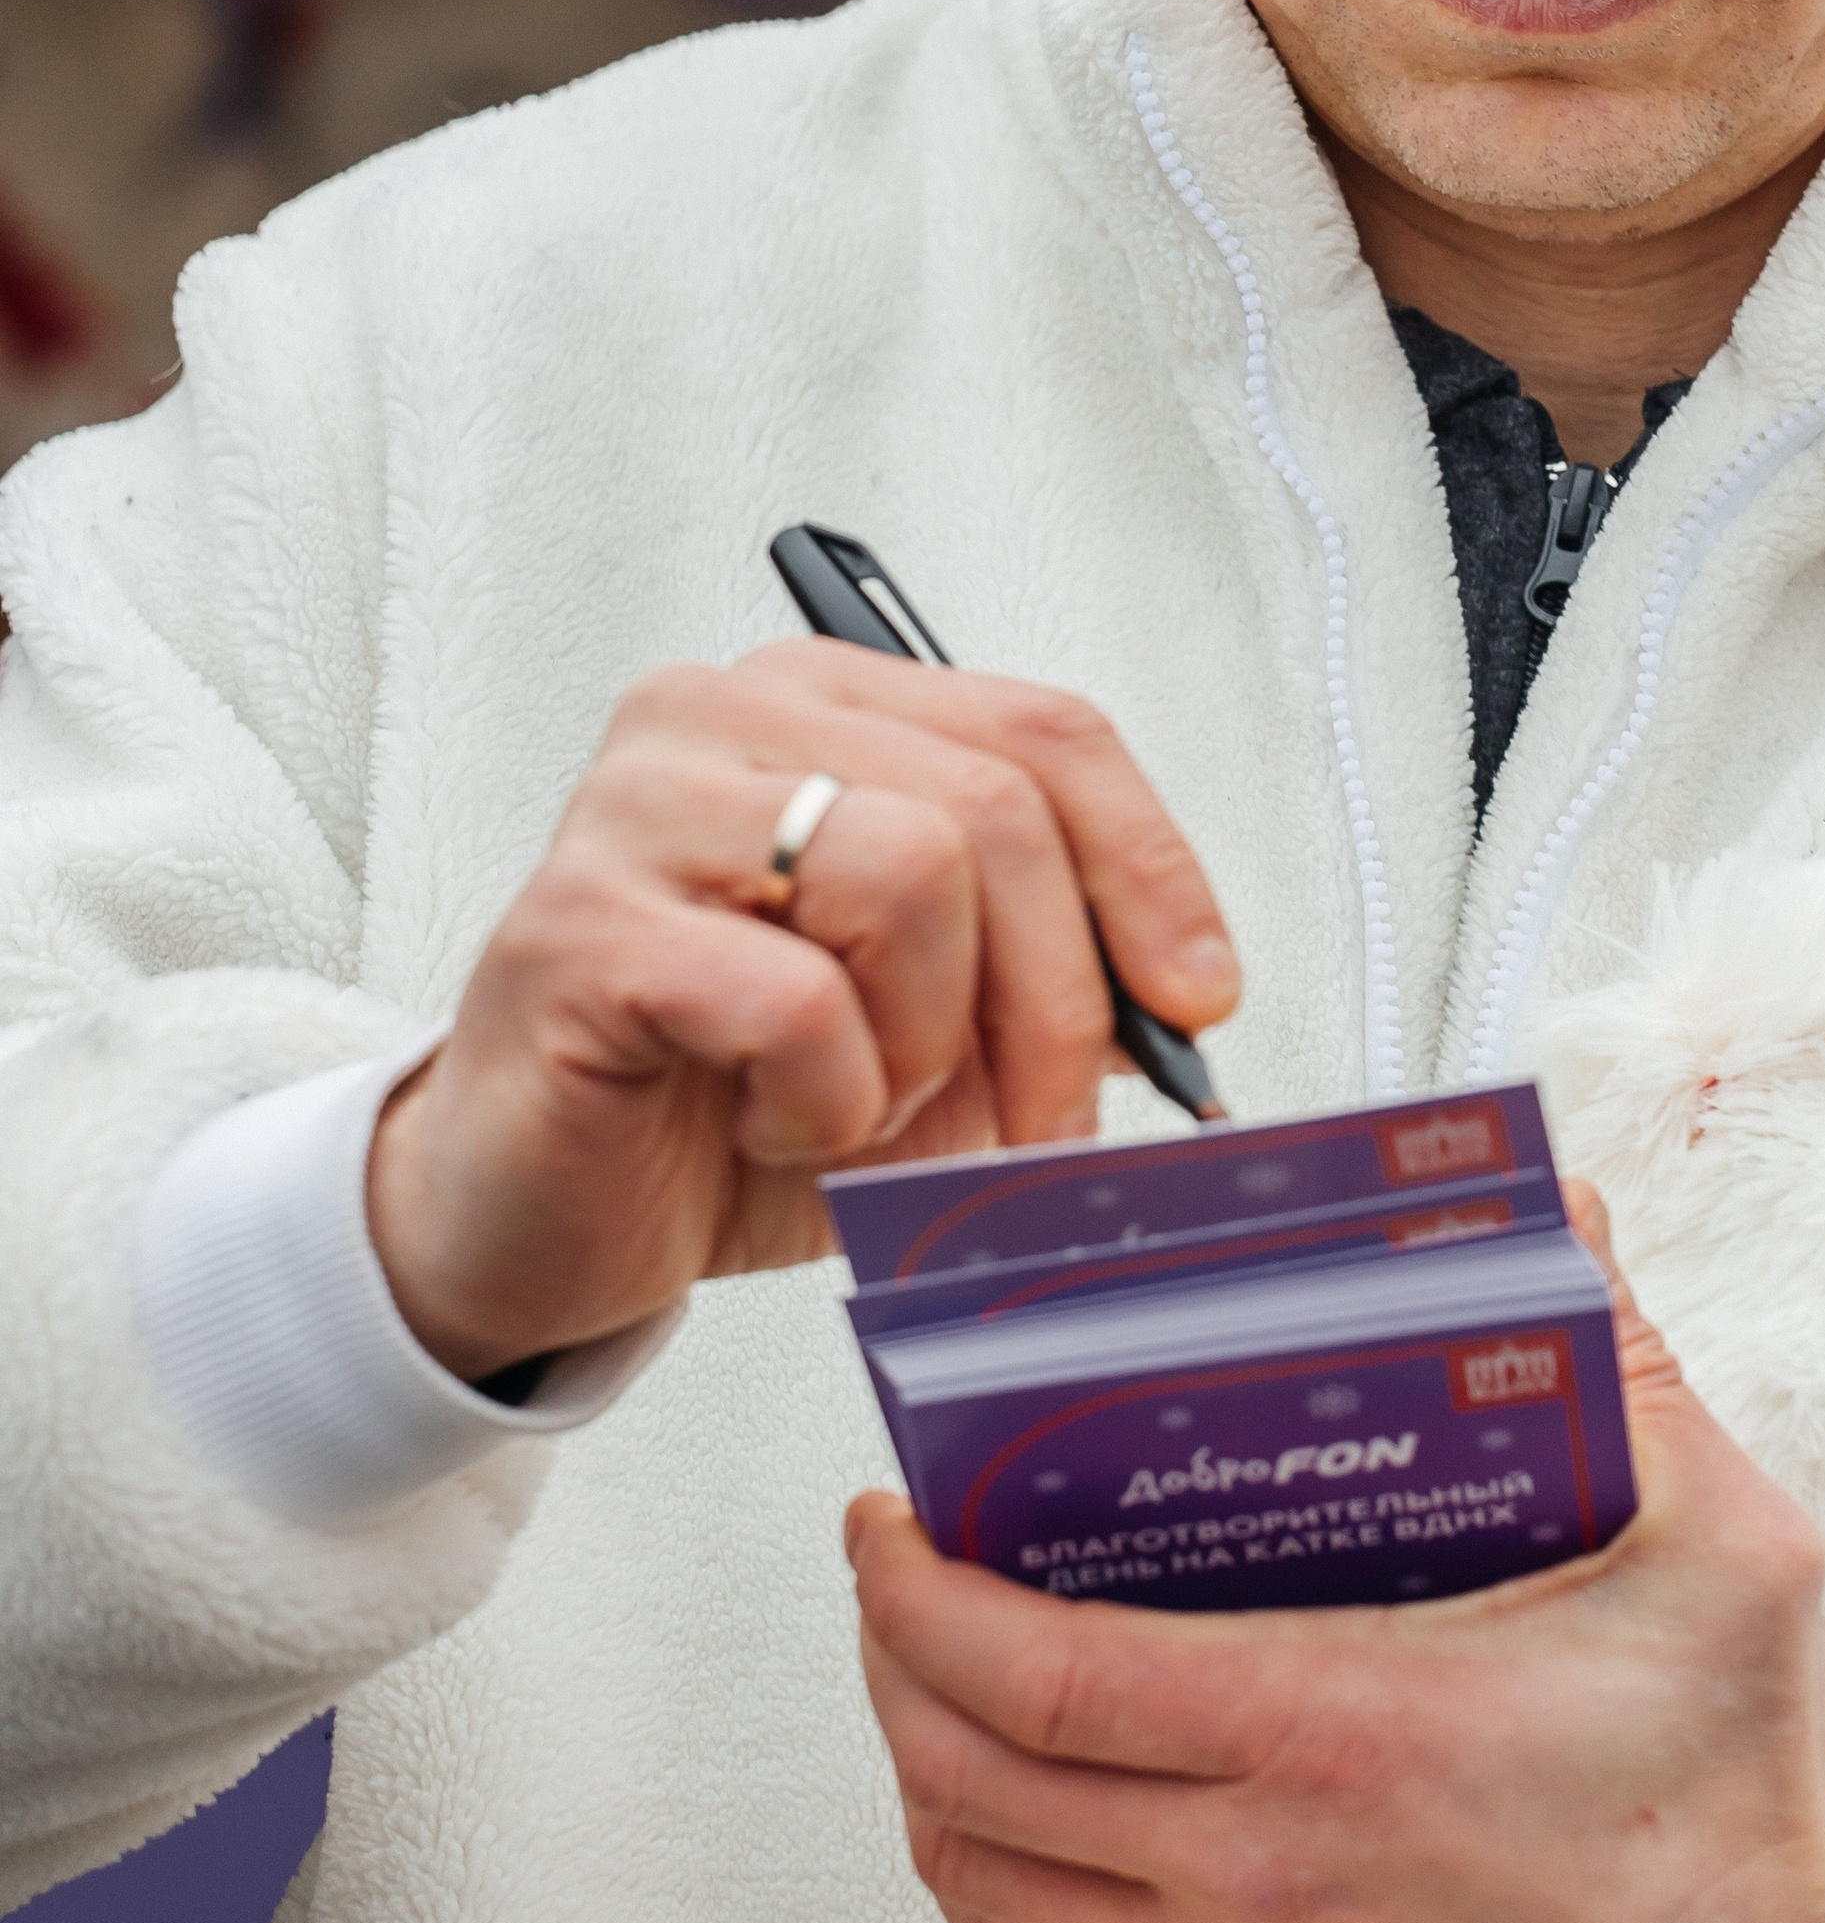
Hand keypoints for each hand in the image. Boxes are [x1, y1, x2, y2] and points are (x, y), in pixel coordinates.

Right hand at [367, 643, 1237, 1382]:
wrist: (530, 1217)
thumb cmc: (716, 1103)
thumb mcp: (929, 1031)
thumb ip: (1044, 981)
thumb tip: (1182, 996)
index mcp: (821, 705)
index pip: (1042, 732)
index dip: (1148, 867)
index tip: (1197, 996)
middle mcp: (724, 718)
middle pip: (997, 809)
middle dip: (1057, 1003)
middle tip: (1039, 1129)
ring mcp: (638, 806)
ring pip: (911, 875)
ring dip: (926, 1049)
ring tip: (858, 1112)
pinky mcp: (580, 925)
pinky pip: (797, 1001)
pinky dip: (827, 1102)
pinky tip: (768, 1125)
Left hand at [850, 1194, 1824, 1922]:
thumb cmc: (1727, 1803)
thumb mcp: (1722, 1548)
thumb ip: (1629, 1367)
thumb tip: (1562, 1221)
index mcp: (1329, 1729)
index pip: (1031, 1669)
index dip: (914, 1592)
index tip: (886, 1517)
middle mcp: (1254, 1871)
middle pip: (967, 1772)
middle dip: (888, 1659)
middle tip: (891, 1570)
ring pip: (986, 1883)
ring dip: (919, 1771)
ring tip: (924, 1676)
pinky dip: (985, 1892)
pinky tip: (1000, 1821)